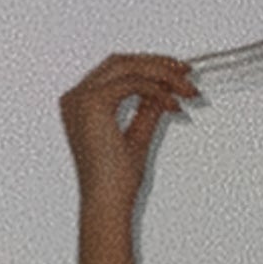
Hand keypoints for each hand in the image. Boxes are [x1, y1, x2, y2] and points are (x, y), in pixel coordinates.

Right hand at [59, 51, 201, 210]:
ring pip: (127, 67)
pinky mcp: (93, 103)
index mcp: (80, 104)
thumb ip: (146, 111)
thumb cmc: (116, 181)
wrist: (108, 201)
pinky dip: (157, 90)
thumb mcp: (137, 137)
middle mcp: (76, 98)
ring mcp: (81, 98)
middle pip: (121, 62)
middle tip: (186, 73)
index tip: (176, 73)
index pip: (116, 71)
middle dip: (157, 65)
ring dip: (162, 74)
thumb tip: (161, 92)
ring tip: (186, 89)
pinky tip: (173, 105)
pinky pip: (133, 83)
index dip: (148, 67)